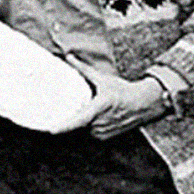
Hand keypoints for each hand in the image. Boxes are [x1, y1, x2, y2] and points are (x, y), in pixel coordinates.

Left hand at [50, 55, 168, 138]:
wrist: (143, 104)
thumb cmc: (123, 91)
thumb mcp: (103, 79)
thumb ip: (83, 69)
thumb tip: (69, 57)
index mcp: (99, 108)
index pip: (78, 121)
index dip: (63, 127)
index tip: (50, 130)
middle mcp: (100, 123)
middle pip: (77, 124)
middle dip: (70, 118)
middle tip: (61, 111)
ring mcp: (103, 132)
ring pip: (82, 129)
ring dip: (80, 122)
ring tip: (83, 111)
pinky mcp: (105, 137)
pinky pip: (90, 132)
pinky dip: (88, 126)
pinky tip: (92, 117)